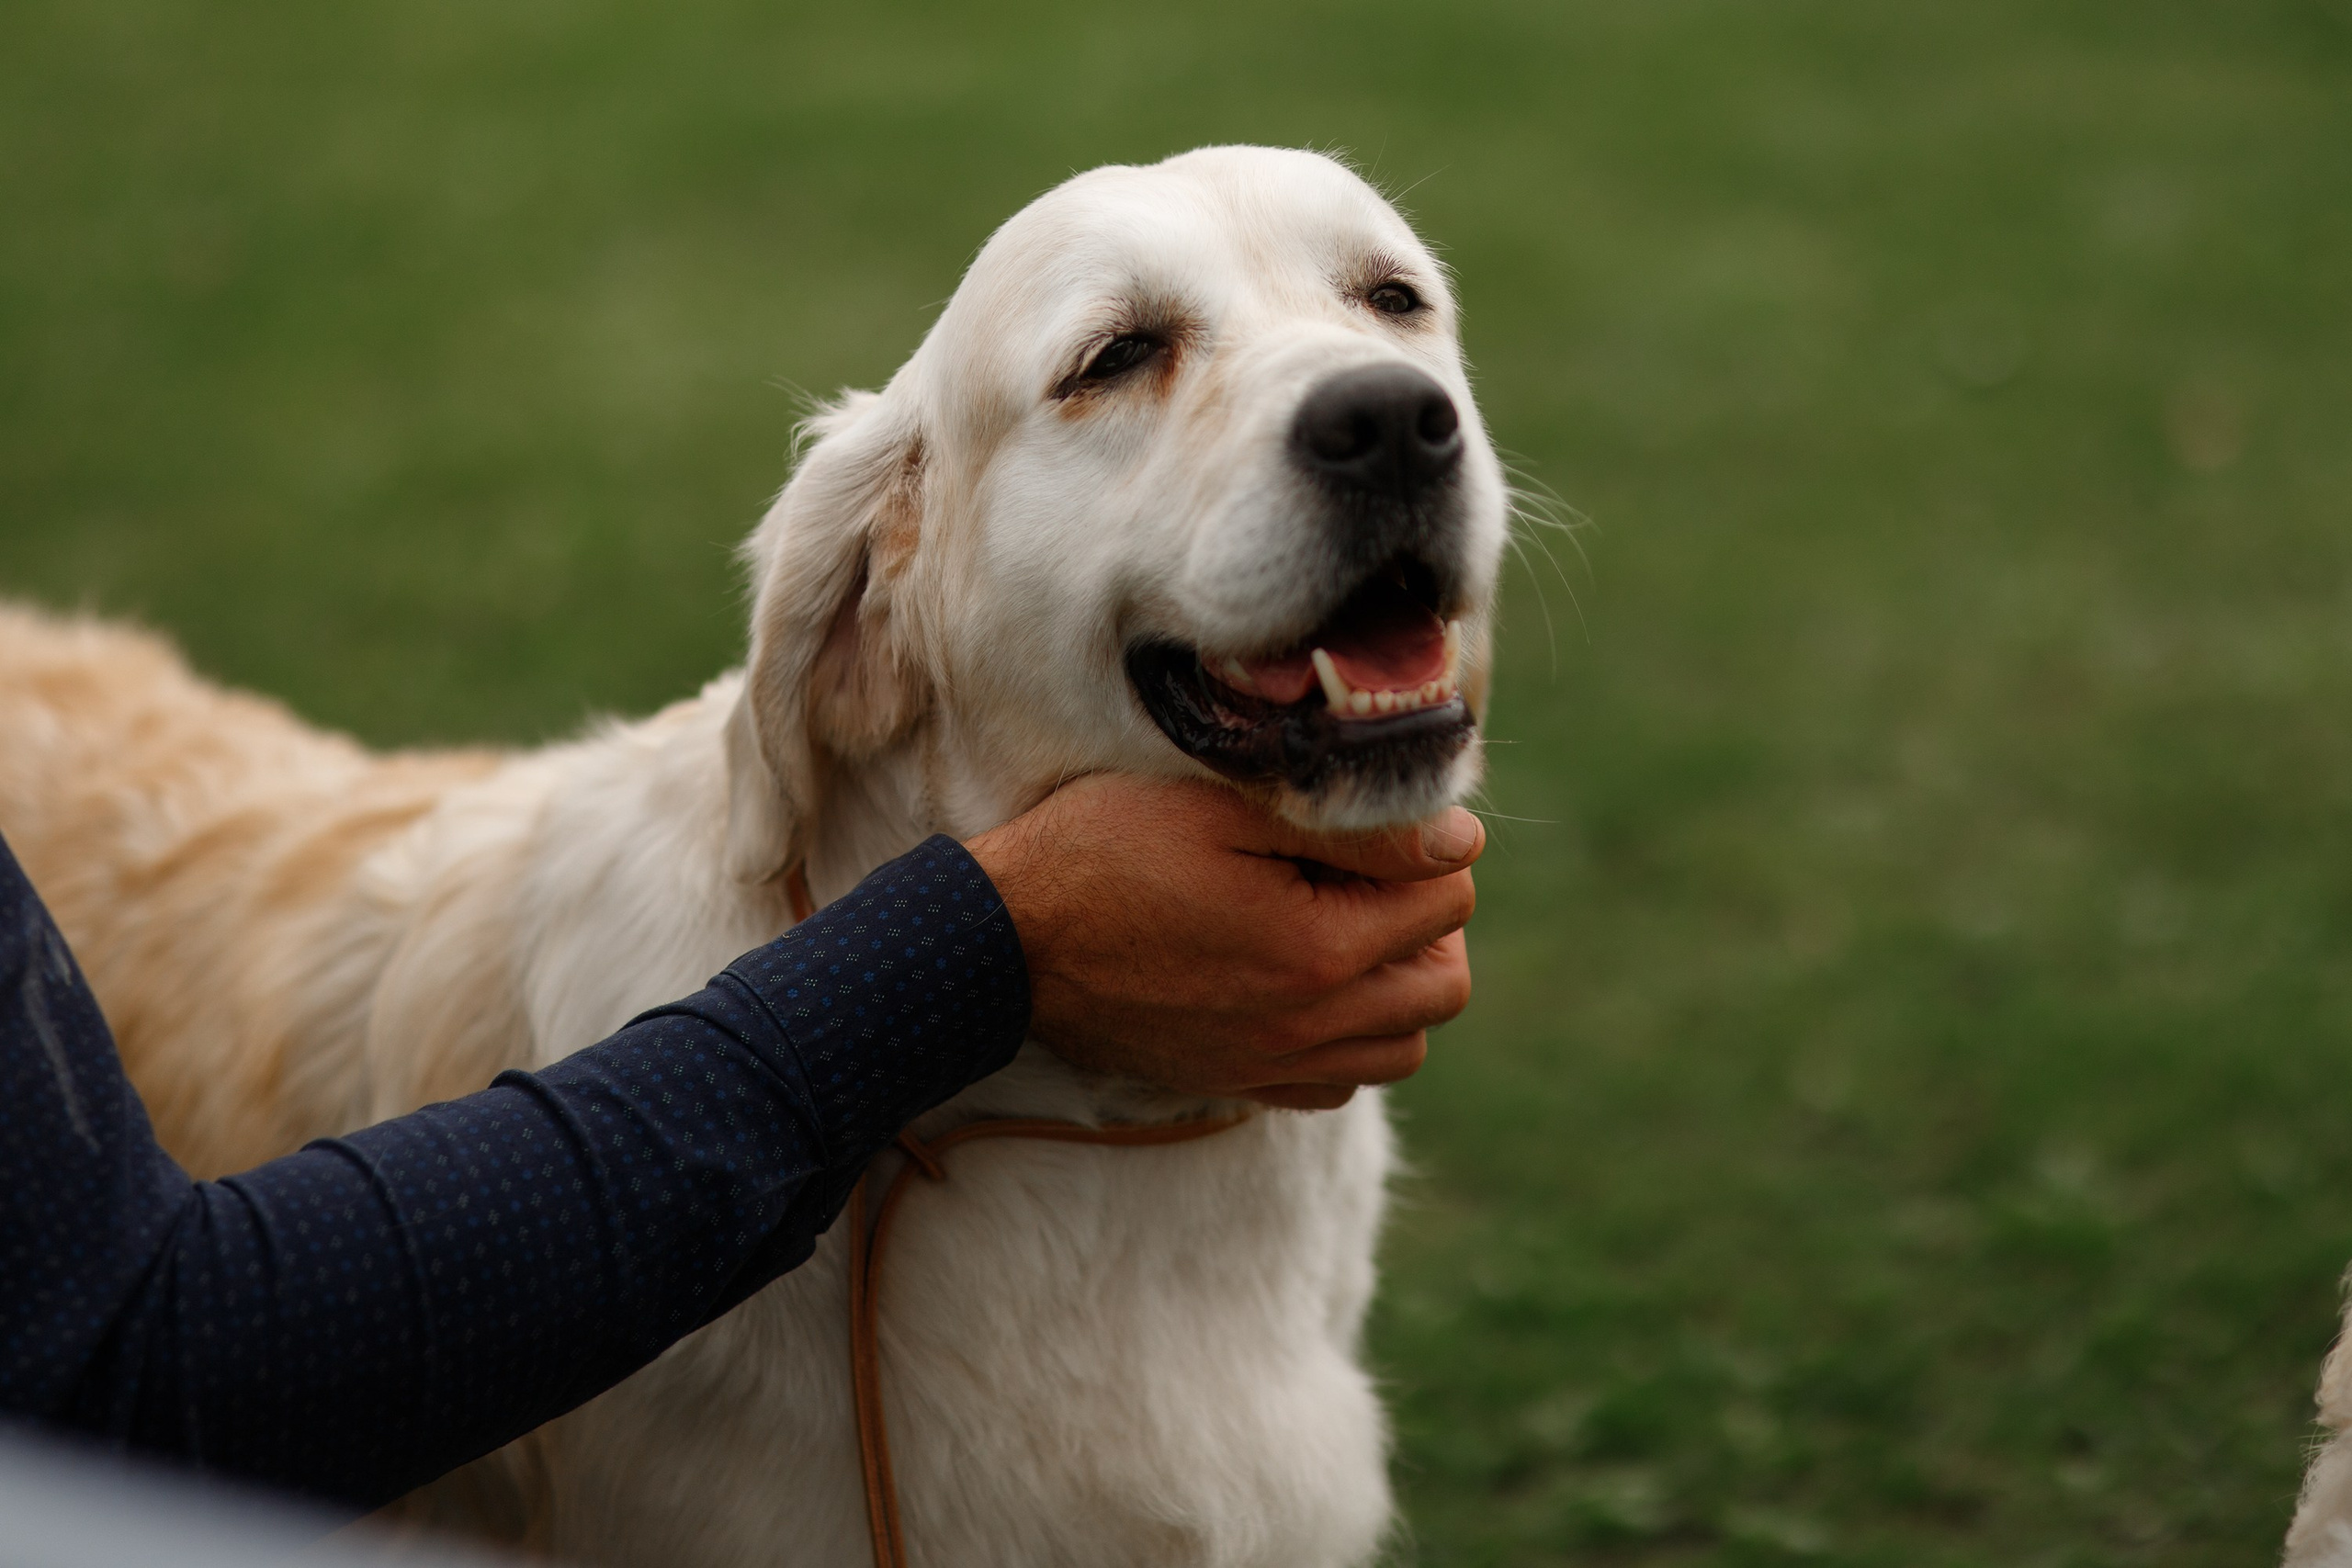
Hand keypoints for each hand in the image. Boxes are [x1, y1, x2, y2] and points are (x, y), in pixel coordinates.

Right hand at [964, 775, 1480, 1109]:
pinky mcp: (1243, 1084)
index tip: (1368, 822)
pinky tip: (1305, 983)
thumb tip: (1460, 841)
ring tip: (1343, 927)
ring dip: (1397, 984)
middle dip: (1429, 921)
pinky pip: (1343, 1082)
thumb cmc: (1105, 852)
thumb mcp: (1223, 807)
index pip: (1448, 899)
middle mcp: (1311, 1026)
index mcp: (1319, 949)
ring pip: (1405, 1044)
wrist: (1007, 944)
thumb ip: (1351, 826)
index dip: (1424, 845)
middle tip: (1371, 874)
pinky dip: (1349, 1036)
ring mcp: (1277, 1065)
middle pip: (1445, 983)